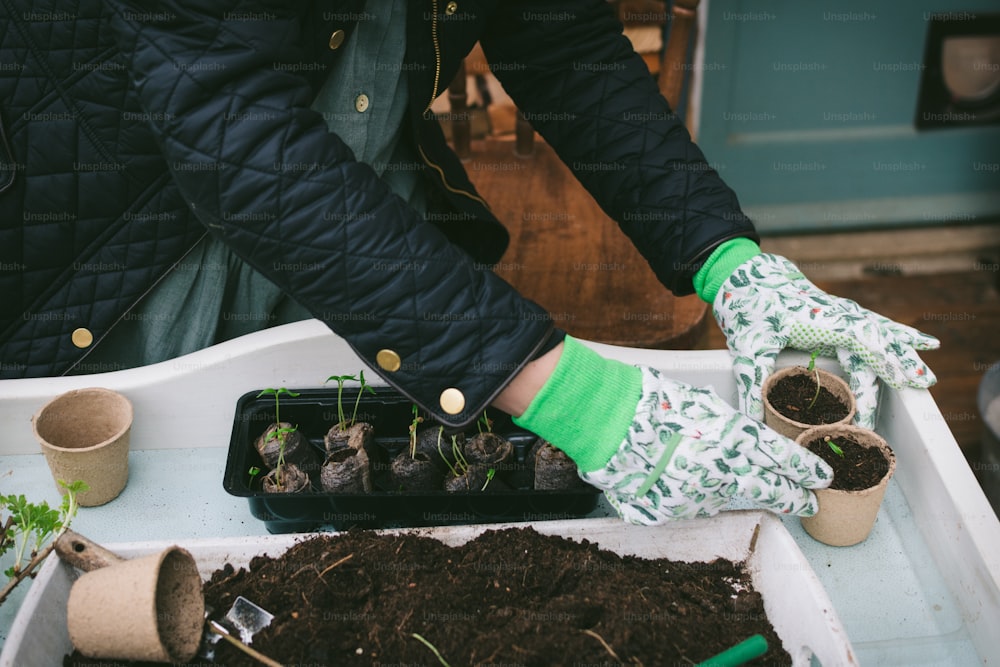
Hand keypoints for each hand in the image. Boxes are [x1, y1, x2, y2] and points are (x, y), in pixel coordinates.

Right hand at [580, 366, 831, 523]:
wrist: (606, 424)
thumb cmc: (651, 402)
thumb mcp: (703, 404)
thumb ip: (730, 427)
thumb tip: (746, 441)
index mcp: (733, 438)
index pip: (783, 458)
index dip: (806, 469)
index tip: (822, 476)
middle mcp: (723, 471)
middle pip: (772, 490)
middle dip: (795, 497)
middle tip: (809, 503)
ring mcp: (699, 495)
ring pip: (734, 500)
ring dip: (743, 494)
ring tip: (746, 488)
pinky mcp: (675, 510)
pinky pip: (698, 506)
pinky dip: (701, 496)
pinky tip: (694, 483)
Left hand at [712, 253, 938, 428]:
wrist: (751, 274)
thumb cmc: (750, 306)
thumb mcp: (747, 345)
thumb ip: (752, 381)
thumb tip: (751, 423)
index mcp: (820, 318)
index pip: (861, 338)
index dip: (882, 358)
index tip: (902, 378)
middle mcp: (839, 315)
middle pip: (877, 340)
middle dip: (899, 363)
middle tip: (921, 386)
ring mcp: (843, 315)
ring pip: (882, 335)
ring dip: (904, 354)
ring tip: (927, 378)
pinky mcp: (841, 318)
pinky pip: (877, 329)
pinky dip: (900, 336)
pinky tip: (924, 343)